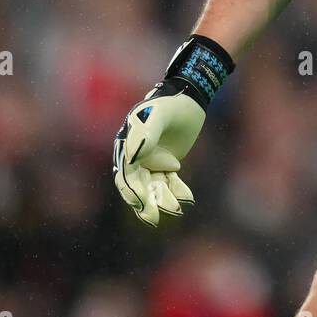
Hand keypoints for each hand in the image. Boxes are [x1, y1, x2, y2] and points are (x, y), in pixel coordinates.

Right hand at [113, 35, 233, 226]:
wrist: (190, 97)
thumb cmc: (172, 103)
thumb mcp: (160, 113)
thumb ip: (146, 132)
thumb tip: (132, 157)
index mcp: (128, 145)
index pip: (125, 174)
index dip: (131, 191)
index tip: (141, 204)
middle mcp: (136, 155)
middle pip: (138, 185)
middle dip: (146, 203)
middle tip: (156, 219)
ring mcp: (151, 160)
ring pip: (154, 187)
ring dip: (163, 199)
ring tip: (178, 209)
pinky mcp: (167, 163)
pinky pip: (169, 182)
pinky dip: (177, 191)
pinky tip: (188, 199)